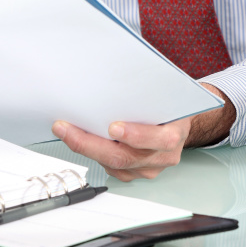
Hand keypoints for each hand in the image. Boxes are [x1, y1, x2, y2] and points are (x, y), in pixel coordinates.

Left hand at [52, 84, 235, 180]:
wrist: (180, 120)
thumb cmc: (170, 104)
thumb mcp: (168, 93)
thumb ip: (150, 91)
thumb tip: (120, 72)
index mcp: (175, 134)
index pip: (158, 139)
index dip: (136, 135)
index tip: (114, 127)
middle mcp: (163, 157)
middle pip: (125, 158)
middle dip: (91, 144)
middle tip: (68, 129)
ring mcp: (149, 169)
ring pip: (114, 166)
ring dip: (86, 149)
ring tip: (65, 131)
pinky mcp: (135, 174)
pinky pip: (112, 169)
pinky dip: (93, 155)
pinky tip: (80, 140)